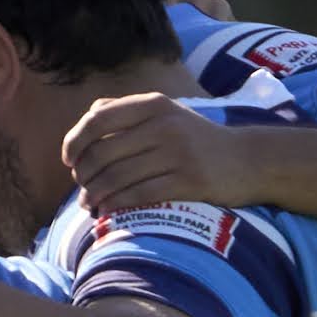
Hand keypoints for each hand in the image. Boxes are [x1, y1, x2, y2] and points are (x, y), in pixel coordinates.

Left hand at [61, 91, 236, 217]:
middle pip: (103, 152)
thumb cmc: (197, 139)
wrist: (248, 160)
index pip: (97, 119)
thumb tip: (88, 117)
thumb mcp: (167, 113)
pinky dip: (116, 205)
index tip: (68, 160)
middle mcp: (164, 124)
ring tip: (89, 204)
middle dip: (83, 175)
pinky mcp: (188, 181)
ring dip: (95, 195)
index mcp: (154, 104)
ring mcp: (177, 153)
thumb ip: (128, 110)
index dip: (74, 141)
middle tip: (80, 189)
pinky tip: (107, 211)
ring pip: (117, 176)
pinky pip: (138, 195)